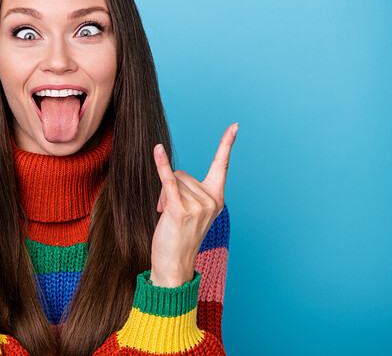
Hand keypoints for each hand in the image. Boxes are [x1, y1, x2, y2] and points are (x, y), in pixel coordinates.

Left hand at [150, 123, 237, 287]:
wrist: (174, 266)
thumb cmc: (179, 237)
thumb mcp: (190, 211)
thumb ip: (188, 191)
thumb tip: (170, 173)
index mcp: (217, 199)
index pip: (222, 166)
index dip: (227, 144)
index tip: (235, 125)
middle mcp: (211, 201)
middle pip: (183, 174)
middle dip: (171, 190)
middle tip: (171, 214)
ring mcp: (198, 206)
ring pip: (173, 180)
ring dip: (163, 197)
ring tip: (167, 218)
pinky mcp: (180, 210)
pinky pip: (168, 181)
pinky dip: (161, 165)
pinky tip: (157, 149)